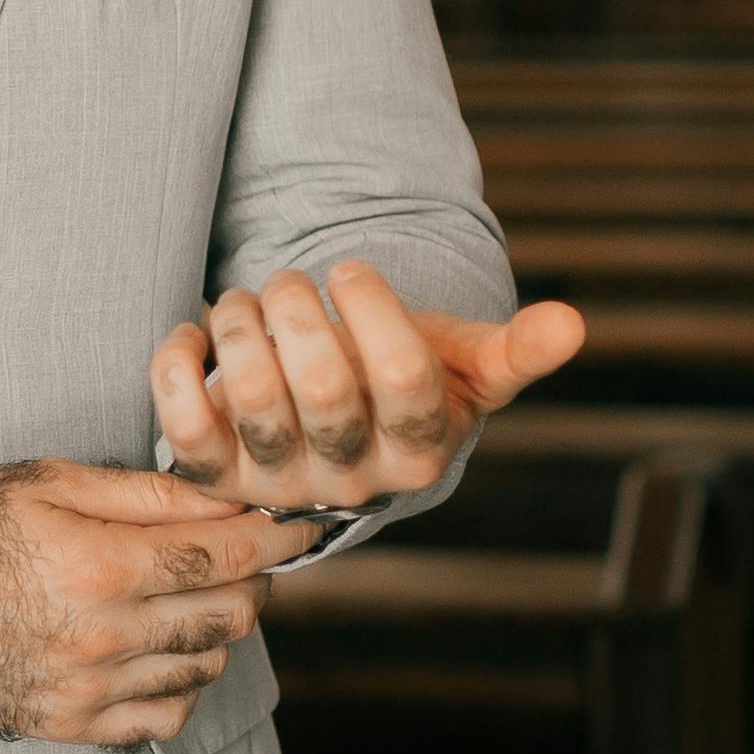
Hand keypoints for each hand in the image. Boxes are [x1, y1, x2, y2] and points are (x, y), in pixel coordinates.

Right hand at [0, 463, 311, 745]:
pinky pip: (164, 716)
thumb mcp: (46, 481)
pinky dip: (181, 683)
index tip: (298, 521)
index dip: (279, 534)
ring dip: (218, 628)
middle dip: (254, 577)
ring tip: (192, 595)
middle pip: (232, 614)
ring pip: (205, 665)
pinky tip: (159, 649)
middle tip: (242, 551)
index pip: (229, 553)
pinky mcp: (69, 725)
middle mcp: (101, 635)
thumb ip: (144, 491)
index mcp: (99, 563)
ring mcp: (86, 690)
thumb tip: (228, 494)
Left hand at [150, 258, 587, 515]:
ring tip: (250, 299)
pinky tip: (199, 332)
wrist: (330, 437)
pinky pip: (180, 425)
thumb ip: (517, 350)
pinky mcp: (213, 478)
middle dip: (302, 310)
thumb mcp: (467, 368)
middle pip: (323, 390)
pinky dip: (179, 361)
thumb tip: (573, 324)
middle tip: (293, 280)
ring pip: (251, 399)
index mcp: (419, 453)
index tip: (351, 269)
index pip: (407, 382)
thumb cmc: (403, 385)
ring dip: (243, 324)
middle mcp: (348, 481)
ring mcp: (275, 484)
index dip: (376, 311)